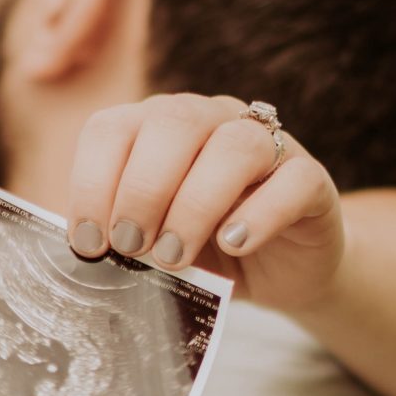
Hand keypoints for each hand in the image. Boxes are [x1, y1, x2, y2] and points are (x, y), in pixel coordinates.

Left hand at [65, 93, 345, 312]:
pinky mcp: (312, 180)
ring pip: (235, 146)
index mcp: (160, 127)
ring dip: (195, 205)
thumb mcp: (151, 242)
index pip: (115, 127)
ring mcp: (268, 145)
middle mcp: (214, 121)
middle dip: (142, 190)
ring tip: (174, 256)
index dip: (93, 181)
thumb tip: (83, 249)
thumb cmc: (203, 251)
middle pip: (174, 124)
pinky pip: (293, 180)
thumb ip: (120, 235)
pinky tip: (234, 244)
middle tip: (131, 247)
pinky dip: (260, 213)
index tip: (89, 240)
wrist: (278, 273)